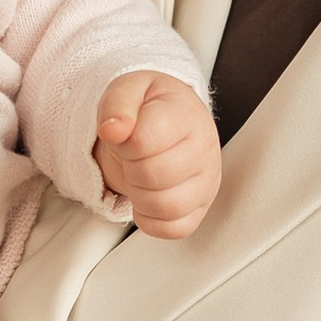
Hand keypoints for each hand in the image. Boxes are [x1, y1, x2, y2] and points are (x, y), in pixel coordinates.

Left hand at [94, 70, 221, 238]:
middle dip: (130, 167)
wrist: (169, 121)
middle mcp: (205, 148)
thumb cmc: (149, 108)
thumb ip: (117, 105)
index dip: (124, 142)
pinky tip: (147, 196)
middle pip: (153, 176)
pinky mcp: (202, 208)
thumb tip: (112, 130)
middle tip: (133, 156)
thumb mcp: (127, 90)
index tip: (127, 133)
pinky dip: (151, 219)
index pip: (144, 141)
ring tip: (140, 175)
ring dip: (139, 196)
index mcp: (186, 114)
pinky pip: (174, 229)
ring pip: (166, 207)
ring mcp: (207, 181)